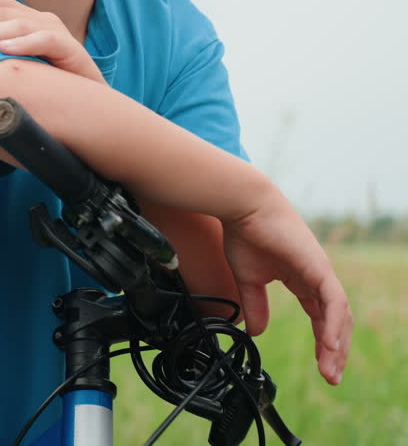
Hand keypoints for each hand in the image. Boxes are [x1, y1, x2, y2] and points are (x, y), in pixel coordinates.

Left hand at [0, 0, 105, 84]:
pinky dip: (23, 43)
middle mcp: (41, 19)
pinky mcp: (71, 48)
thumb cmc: (44, 84)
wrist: (87, 102)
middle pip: (0, 12)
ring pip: (18, 24)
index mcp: (26, 18)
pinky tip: (4, 50)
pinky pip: (46, 40)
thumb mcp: (14, 64)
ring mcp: (56, 32)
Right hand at [220, 198, 351, 385]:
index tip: (322, 368)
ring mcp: (321, 272)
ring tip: (331, 368)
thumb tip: (256, 331)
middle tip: (331, 376)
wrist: (243, 206)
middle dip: (335, 351)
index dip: (323, 343)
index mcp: (303, 280)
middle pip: (336, 321)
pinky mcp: (318, 267)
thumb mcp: (248, 279)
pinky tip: (329, 344)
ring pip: (339, 315)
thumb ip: (255, 304)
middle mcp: (318, 277)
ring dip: (337, 343)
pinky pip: (333, 302)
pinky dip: (333, 324)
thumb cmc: (246, 234)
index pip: (321, 317)